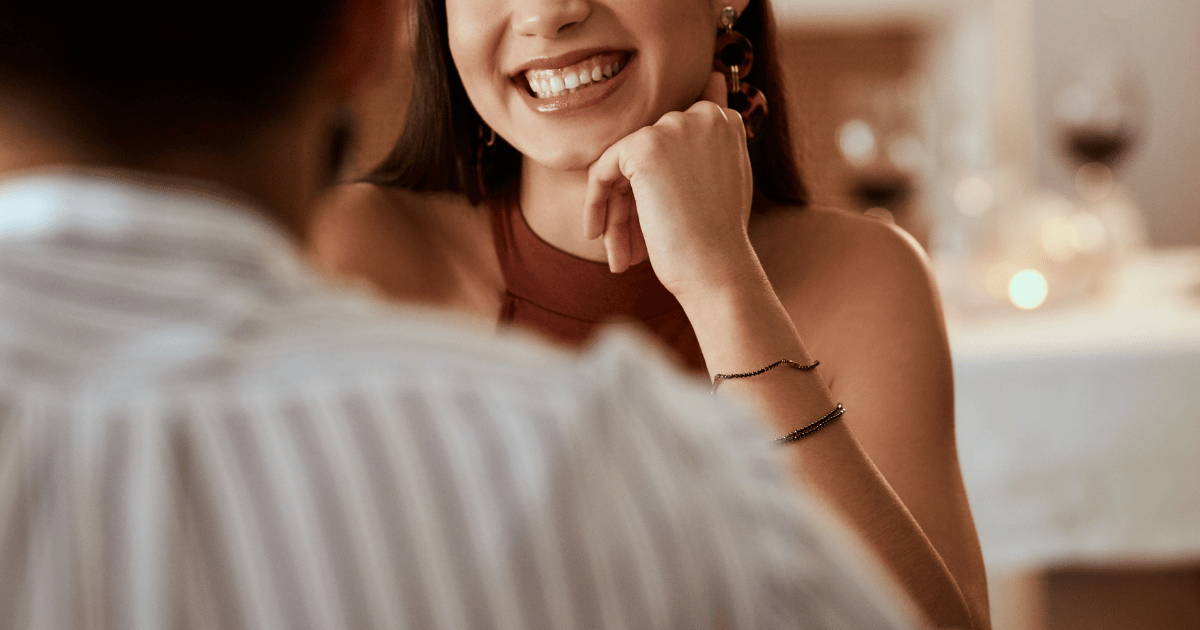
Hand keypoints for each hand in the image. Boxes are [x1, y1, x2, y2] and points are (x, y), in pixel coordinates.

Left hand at [583, 72, 756, 298]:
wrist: (717, 268)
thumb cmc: (721, 238)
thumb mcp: (726, 179)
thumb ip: (711, 141)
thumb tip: (714, 81)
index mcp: (725, 122)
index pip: (673, 140)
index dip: (662, 181)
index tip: (661, 214)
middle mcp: (702, 116)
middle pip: (646, 157)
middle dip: (635, 204)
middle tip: (634, 249)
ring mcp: (672, 128)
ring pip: (623, 169)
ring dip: (619, 215)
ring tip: (620, 256)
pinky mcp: (644, 147)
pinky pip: (603, 172)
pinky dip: (597, 204)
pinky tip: (600, 236)